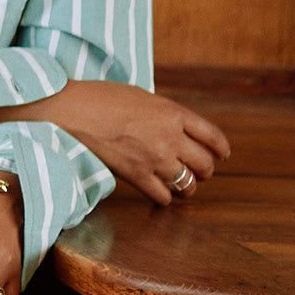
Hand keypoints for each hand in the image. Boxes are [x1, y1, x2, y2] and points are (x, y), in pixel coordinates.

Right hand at [51, 81, 230, 205]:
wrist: (72, 111)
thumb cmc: (100, 98)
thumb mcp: (142, 97)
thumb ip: (162, 114)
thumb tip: (173, 128)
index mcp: (173, 113)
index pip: (212, 135)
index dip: (220, 148)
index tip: (222, 155)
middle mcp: (170, 137)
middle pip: (205, 164)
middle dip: (205, 171)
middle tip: (199, 172)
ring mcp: (154, 158)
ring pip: (188, 184)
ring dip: (187, 188)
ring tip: (181, 186)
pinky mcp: (136, 176)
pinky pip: (163, 197)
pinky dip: (163, 198)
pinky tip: (158, 193)